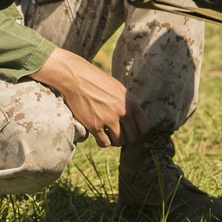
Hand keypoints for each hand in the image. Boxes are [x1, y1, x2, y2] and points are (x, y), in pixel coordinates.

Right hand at [30, 48, 149, 146]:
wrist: (77, 78)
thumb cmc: (97, 82)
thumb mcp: (118, 89)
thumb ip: (127, 103)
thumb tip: (133, 118)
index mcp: (130, 102)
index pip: (144, 127)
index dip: (138, 132)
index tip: (130, 132)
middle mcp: (122, 111)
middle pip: (132, 137)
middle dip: (126, 138)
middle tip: (118, 135)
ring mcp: (109, 119)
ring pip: (119, 142)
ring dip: (115, 141)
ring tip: (108, 135)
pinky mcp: (95, 125)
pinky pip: (105, 143)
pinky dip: (103, 142)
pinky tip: (99, 135)